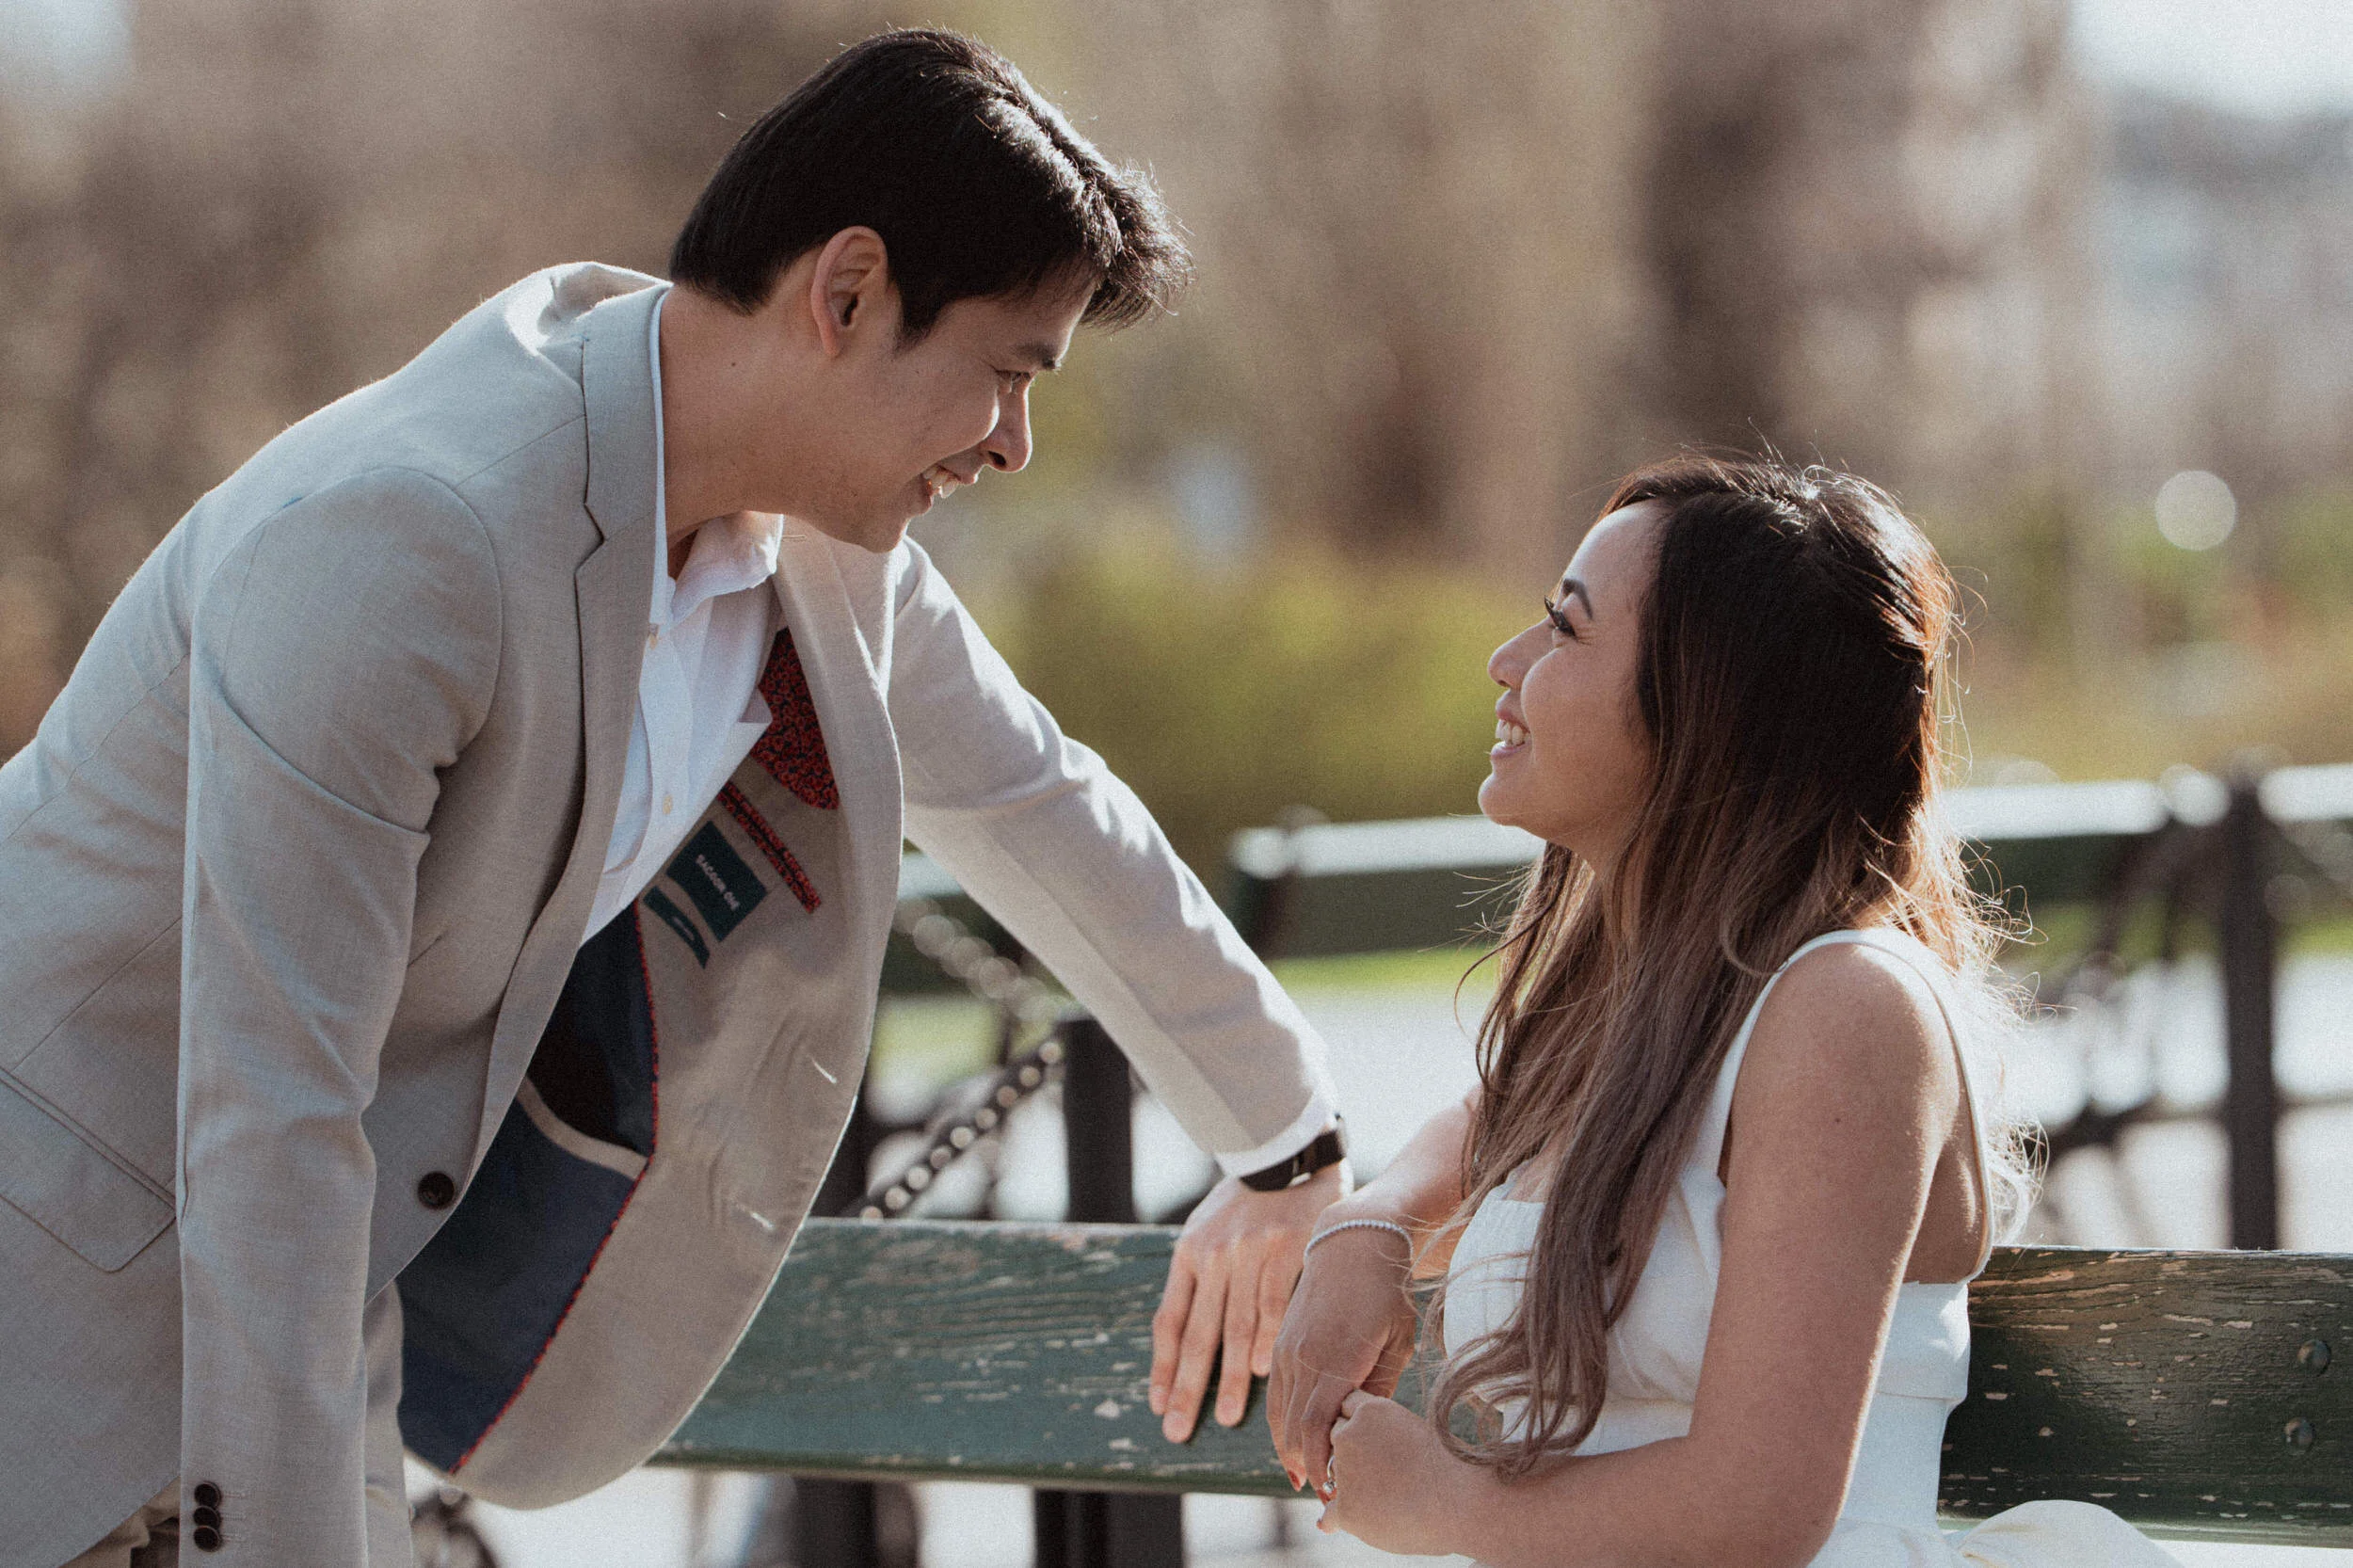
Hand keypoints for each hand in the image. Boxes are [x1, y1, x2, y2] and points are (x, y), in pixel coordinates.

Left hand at [1149, 1162, 1346, 1441]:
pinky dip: (1268, 1338)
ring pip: (1236, 1326)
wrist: (1287, 1153)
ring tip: (1227, 1417)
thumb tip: (1183, 1335)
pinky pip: (1274, 1302)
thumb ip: (1198, 1275)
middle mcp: (1213, 1256)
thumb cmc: (1247, 1202)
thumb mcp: (1208, 1229)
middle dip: (1188, 1388)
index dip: (1162, 1367)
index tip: (1159, 1405)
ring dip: (1232, 1376)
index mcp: (1189, 1254)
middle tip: (1178, 1431)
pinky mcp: (1286, 1248)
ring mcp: (1249, 1253)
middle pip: (1197, 1334)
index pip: (1169, 1321)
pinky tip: (1265, 1372)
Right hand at [1267, 1218, 1417, 1490]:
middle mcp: (1302, 1358)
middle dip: (1305, 1466)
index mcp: (1334, 1360)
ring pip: (1278, 1414)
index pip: (1315, 1429)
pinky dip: (1281, 1423)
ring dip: (1288, 1449)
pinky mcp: (1280, 1343)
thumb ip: (1379, 1388)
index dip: (1320, 1465)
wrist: (1351, 1242)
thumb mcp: (1396, 1342)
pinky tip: (1294, 1441)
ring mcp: (1286, 1350)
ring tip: (1305, 1477)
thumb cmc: (1386, 1293)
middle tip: (1323, 1496)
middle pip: (1292, 1429)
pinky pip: (1274, 1394)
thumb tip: (1365, 1431)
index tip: (1333, 1491)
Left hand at [1318, 1388, 1465, 1554]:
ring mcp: (1345, 1471)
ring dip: (1349, 1485)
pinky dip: (1336, 1520)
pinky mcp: (1347, 1508)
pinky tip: (1344, 1522)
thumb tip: (1357, 1450)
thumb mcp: (1414, 1433)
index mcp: (1372, 1409)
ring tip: (1384, 1497)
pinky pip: (1329, 1515)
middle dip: (1350, 1453)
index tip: (1375, 1439)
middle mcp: (1350, 1434)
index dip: (1360, 1424)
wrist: (1465, 1503)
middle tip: (1379, 1471)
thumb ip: (1379, 1436)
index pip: (1347, 1406)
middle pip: (1335, 1438)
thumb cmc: (1449, 1469)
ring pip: (1334, 1476)